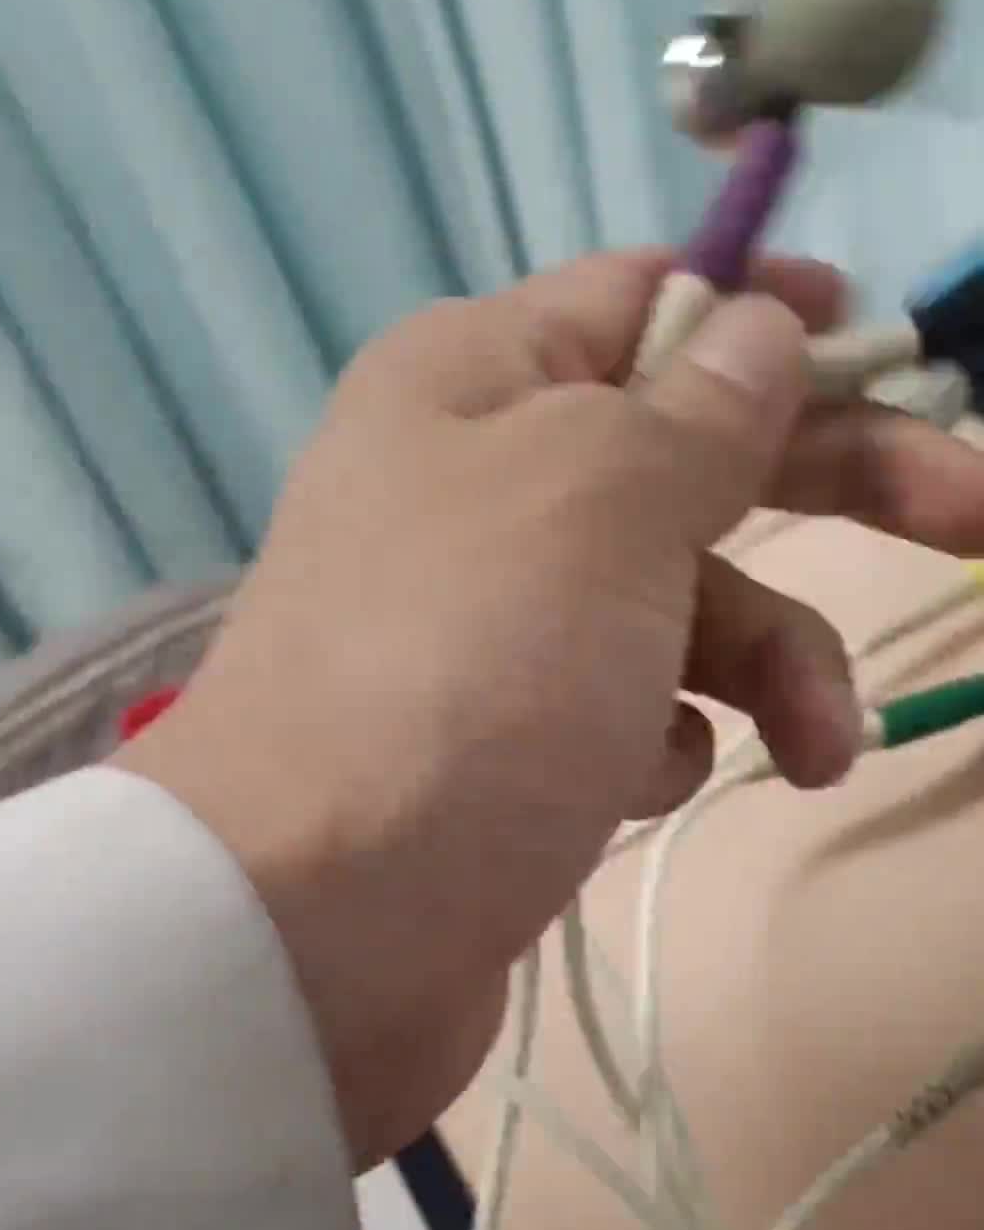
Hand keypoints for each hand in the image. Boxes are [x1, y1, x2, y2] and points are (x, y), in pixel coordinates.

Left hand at [116, 250, 983, 1166]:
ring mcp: (486, 627)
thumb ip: (700, 410)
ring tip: (817, 751)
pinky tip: (642, 786)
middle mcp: (472, 485)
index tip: (883, 342)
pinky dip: (664, 741)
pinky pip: (629, 710)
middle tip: (972, 520)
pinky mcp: (501, 749)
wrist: (311, 929)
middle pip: (691, 453)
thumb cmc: (466, 671)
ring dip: (771, 664)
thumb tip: (759, 325)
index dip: (763, 311)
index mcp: (473, 381)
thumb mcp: (600, 499)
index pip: (640, 299)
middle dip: (834, 483)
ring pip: (680, 602)